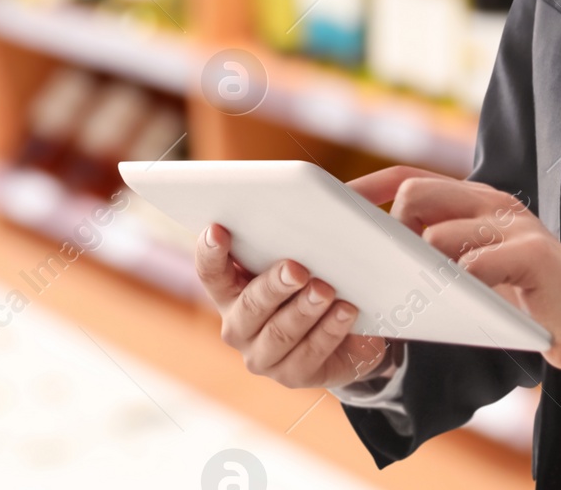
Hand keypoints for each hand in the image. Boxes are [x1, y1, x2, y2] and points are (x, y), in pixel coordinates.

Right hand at [196, 222, 393, 388]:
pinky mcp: (292, 376)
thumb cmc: (318, 278)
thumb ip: (313, 224)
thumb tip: (350, 184)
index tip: (218, 229)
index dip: (210, 252)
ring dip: (304, 310)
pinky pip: (309, 355)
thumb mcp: (310, 251)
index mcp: (232, 290)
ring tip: (326, 290)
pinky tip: (345, 312)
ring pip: (279, 333)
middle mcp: (238, 326)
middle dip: (273, 286)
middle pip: (249, 306)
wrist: (349, 332)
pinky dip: (328, 331)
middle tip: (297, 269)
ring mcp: (262, 355)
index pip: (210, 272)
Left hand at [349, 166, 560, 376]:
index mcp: (478, 201)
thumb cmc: (529, 303)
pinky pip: (475, 265)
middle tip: (380, 270)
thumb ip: (440, 255)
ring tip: (414, 298)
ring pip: (438, 233)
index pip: (411, 177)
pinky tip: (454, 306)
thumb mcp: (478, 271)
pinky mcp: (533, 255)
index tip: (333, 206)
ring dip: (418, 270)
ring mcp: (516, 226)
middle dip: (388, 232)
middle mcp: (495, 203)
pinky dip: (456, 286)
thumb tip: (379, 258)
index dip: (369, 187)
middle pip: (415, 193)